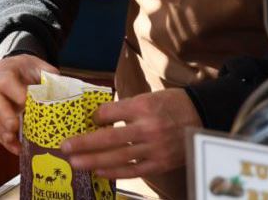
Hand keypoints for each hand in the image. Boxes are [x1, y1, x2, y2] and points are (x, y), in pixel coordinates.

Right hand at [0, 54, 57, 154]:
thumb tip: (62, 89)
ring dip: (3, 132)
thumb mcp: (36, 65)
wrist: (8, 69)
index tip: (26, 103)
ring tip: (15, 144)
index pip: (6, 81)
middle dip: (4, 116)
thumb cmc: (24, 69)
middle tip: (14, 128)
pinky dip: (4, 140)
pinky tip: (15, 148)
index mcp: (3, 71)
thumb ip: (47, 74)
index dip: (15, 93)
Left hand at [61, 88, 201, 178]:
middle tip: (64, 147)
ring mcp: (154, 147)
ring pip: (118, 157)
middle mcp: (148, 127)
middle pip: (109, 137)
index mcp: (143, 106)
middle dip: (84, 144)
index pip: (109, 112)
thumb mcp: (150, 96)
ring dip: (93, 160)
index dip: (96, 117)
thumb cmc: (173, 104)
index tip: (89, 120)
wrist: (203, 116)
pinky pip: (133, 170)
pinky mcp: (160, 163)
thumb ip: (127, 107)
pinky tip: (98, 172)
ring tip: (75, 162)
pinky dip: (114, 171)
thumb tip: (101, 117)